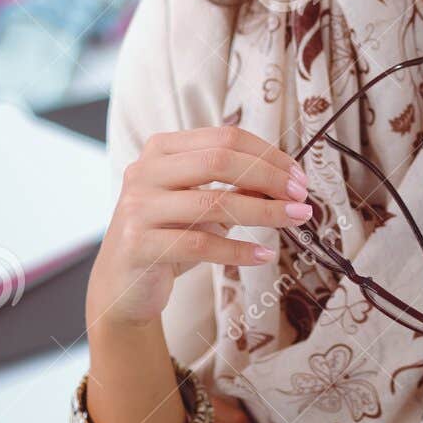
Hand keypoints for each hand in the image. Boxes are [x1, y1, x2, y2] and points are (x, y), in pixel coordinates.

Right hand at [86, 125, 312, 329]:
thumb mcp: (201, 205)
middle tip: (301, 196)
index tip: (298, 175)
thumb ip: (235, 188)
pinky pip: (200, 244)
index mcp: (162, 149)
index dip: (267, 154)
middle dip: (269, 177)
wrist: (121, 285)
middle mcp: (145, 171)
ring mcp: (138, 207)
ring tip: (295, 219)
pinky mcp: (138, 245)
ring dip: (264, 212)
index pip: (224, 137)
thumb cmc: (168, 237)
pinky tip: (263, 255)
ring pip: (213, 202)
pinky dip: (238, 250)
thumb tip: (286, 182)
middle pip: (220, 161)